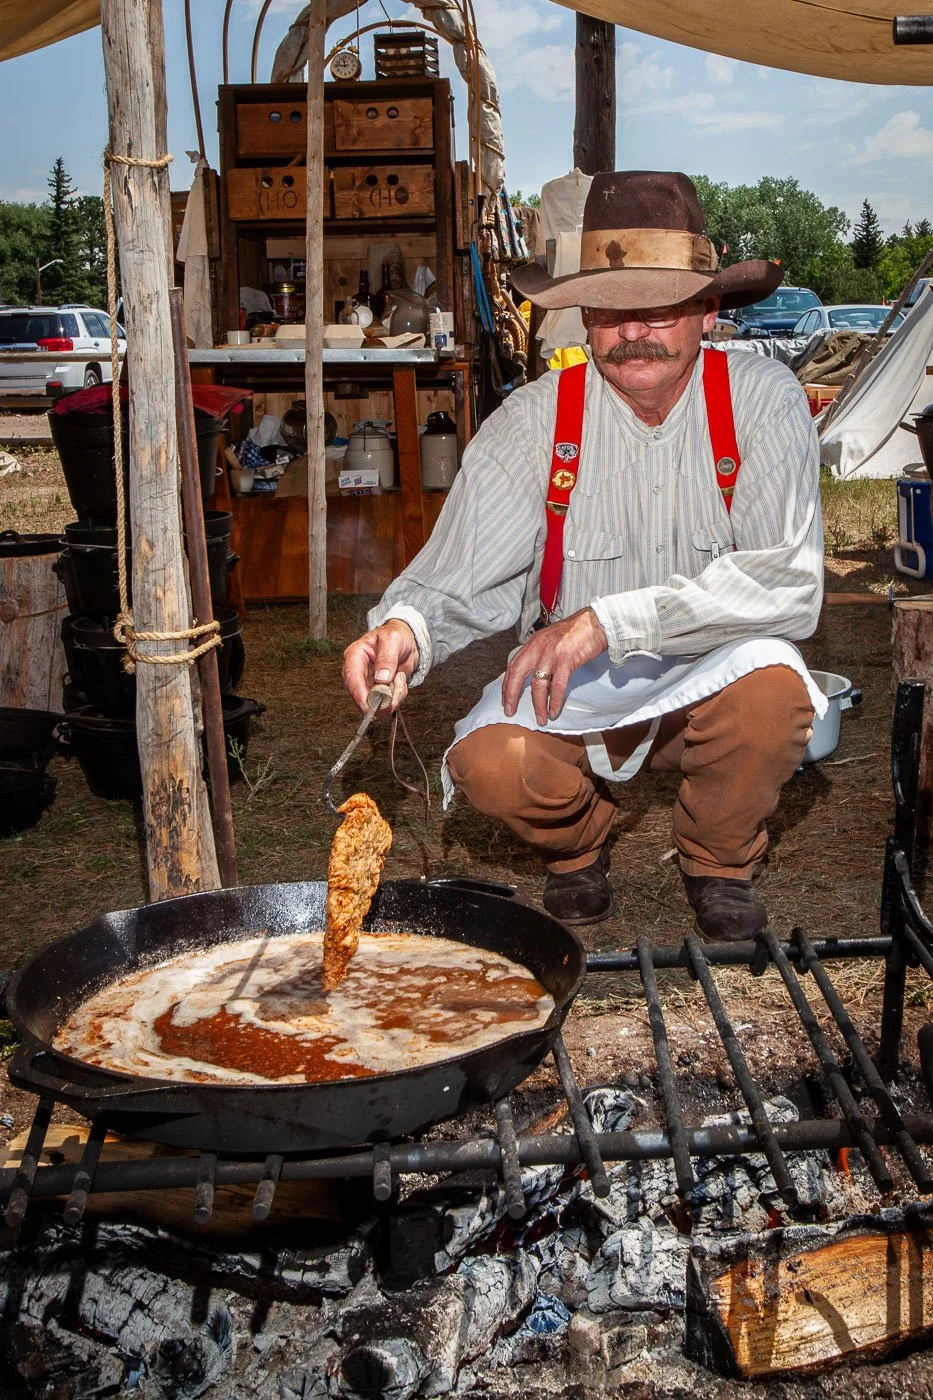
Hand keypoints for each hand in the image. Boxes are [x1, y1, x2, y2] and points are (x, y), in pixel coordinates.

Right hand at [342, 620, 419, 712]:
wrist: (407, 642)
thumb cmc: (396, 636)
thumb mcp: (393, 639)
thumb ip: (387, 657)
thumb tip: (381, 678)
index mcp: (355, 655)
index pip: (351, 676)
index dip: (358, 693)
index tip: (369, 704)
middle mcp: (358, 672)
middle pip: (360, 695)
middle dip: (380, 698)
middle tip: (397, 690)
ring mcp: (367, 684)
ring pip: (374, 703)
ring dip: (392, 697)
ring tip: (400, 678)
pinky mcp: (377, 692)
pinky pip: (386, 703)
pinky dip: (397, 697)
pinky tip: (400, 681)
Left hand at [502, 607, 607, 723]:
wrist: (597, 623)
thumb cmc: (577, 632)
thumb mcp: (551, 639)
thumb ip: (541, 654)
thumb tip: (536, 675)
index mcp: (533, 643)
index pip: (513, 665)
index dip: (507, 684)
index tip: (506, 699)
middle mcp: (539, 647)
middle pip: (518, 674)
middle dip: (512, 695)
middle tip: (510, 711)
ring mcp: (551, 653)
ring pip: (538, 684)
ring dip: (538, 704)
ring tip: (540, 718)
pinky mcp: (566, 659)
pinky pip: (557, 685)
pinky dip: (554, 700)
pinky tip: (554, 710)